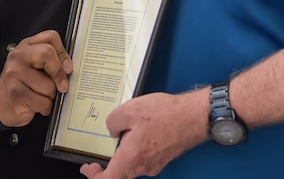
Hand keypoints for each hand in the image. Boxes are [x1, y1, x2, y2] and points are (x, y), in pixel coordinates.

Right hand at [0, 30, 72, 126]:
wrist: (2, 104)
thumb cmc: (23, 84)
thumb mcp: (35, 66)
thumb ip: (50, 61)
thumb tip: (69, 69)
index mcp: (26, 46)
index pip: (50, 37)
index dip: (63, 52)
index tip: (68, 68)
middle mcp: (18, 56)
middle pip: (47, 53)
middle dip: (59, 74)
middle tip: (62, 86)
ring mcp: (14, 74)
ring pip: (48, 85)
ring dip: (50, 96)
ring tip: (41, 96)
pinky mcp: (16, 93)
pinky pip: (43, 101)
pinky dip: (45, 107)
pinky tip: (38, 105)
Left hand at [80, 92, 205, 178]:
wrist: (195, 116)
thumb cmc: (167, 115)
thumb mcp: (129, 110)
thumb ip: (113, 122)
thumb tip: (112, 129)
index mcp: (131, 159)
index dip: (94, 175)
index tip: (87, 167)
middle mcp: (143, 167)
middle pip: (120, 172)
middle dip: (108, 161)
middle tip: (102, 149)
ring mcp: (155, 164)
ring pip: (132, 163)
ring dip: (124, 152)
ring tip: (123, 132)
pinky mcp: (163, 157)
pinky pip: (144, 157)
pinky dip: (136, 148)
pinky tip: (139, 130)